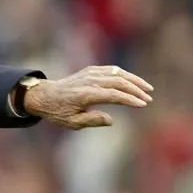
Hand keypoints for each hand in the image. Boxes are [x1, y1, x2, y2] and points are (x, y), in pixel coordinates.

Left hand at [22, 65, 153, 128]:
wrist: (44, 95)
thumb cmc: (58, 112)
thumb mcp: (72, 122)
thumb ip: (92, 120)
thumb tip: (111, 120)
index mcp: (85, 95)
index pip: (113, 95)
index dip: (130, 99)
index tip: (142, 104)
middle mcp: (89, 81)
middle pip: (119, 82)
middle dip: (136, 90)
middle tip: (148, 99)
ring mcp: (90, 73)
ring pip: (117, 73)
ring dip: (134, 80)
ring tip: (147, 89)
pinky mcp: (90, 70)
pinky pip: (111, 70)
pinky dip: (124, 74)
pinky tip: (133, 81)